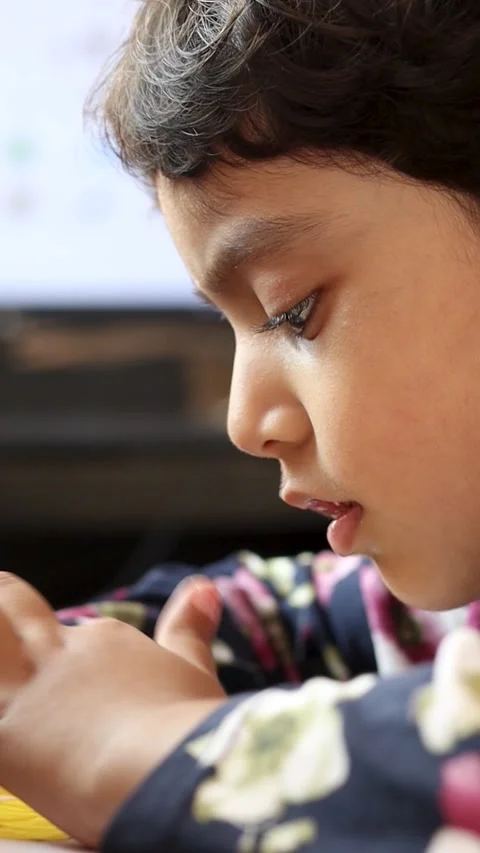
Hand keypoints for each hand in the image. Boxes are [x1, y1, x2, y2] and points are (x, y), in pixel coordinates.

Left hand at [0, 573, 225, 846]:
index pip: (62, 627)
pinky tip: (4, 732)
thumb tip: (203, 586)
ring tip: (7, 672)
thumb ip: (190, 629)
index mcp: (105, 640)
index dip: (53, 644)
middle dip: (2, 607)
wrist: (161, 774)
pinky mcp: (3, 735)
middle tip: (3, 616)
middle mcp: (60, 655)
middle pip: (8, 607)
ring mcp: (27, 692)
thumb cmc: (187, 730)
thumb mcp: (194, 673)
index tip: (57, 669)